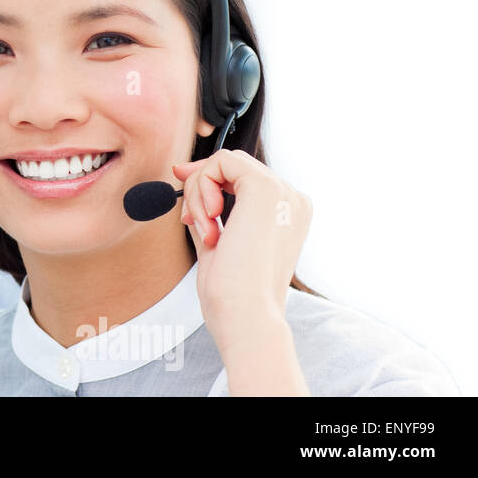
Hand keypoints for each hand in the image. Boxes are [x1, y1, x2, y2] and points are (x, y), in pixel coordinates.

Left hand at [173, 149, 312, 394]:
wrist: (246, 316)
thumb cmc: (232, 293)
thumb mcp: (218, 242)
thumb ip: (209, 209)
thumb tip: (186, 174)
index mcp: (287, 214)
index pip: (243, 177)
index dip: (208, 182)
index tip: (187, 204)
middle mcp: (291, 199)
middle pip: (232, 166)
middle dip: (199, 187)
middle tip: (190, 220)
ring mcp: (282, 192)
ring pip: (224, 163)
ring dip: (199, 194)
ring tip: (207, 232)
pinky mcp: (265, 188)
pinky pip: (220, 162)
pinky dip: (202, 187)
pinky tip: (209, 220)